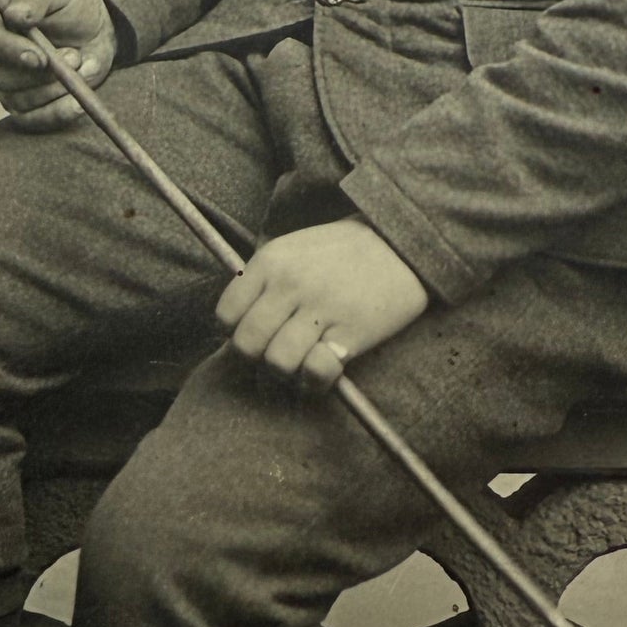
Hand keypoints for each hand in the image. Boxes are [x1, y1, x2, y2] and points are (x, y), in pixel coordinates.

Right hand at [0, 0, 117, 130]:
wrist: (92, 29)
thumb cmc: (68, 3)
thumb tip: (14, 14)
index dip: (8, 50)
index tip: (39, 58)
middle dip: (41, 74)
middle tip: (76, 57)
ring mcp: (1, 83)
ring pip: (18, 99)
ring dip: (55, 88)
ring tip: (82, 65)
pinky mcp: (21, 106)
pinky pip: (32, 120)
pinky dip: (57, 113)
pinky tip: (79, 101)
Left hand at [216, 217, 428, 387]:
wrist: (401, 244)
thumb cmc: (343, 251)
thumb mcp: (294, 249)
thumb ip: (264, 281)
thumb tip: (238, 326)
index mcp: (271, 261)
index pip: (225, 316)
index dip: (235, 334)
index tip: (254, 335)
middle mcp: (290, 284)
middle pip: (246, 346)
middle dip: (256, 361)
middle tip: (273, 358)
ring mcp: (320, 308)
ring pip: (276, 363)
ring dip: (285, 375)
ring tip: (299, 366)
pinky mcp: (351, 332)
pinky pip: (315, 371)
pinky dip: (315, 382)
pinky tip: (323, 372)